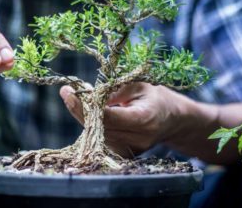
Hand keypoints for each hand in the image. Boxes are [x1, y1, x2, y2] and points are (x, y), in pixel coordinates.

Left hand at [60, 83, 190, 156]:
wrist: (173, 120)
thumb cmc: (156, 98)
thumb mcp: (138, 86)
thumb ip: (113, 91)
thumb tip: (87, 95)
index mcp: (144, 119)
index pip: (108, 116)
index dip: (85, 105)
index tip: (68, 92)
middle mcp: (138, 139)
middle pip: (98, 127)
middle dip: (80, 110)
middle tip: (69, 93)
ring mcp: (131, 150)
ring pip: (97, 134)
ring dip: (86, 117)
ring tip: (84, 101)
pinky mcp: (125, 155)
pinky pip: (101, 140)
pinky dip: (94, 126)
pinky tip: (95, 115)